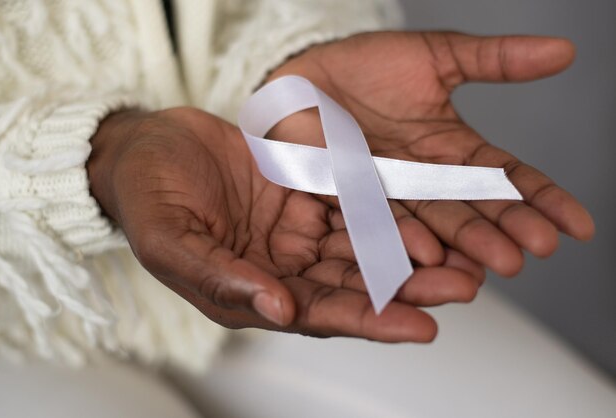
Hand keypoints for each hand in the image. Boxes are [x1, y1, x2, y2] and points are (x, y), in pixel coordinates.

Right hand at [87, 107, 484, 341]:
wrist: (148, 146)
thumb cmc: (147, 197)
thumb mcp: (170, 240)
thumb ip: (220, 277)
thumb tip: (277, 311)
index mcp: (252, 292)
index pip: (320, 315)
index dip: (369, 322)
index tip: (419, 327)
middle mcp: (284, 267)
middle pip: (357, 284)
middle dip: (410, 289)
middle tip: (462, 288)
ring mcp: (298, 229)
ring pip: (365, 245)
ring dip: (413, 250)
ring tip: (463, 254)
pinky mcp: (308, 191)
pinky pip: (354, 198)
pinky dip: (389, 205)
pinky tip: (427, 208)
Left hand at [266, 31, 593, 276]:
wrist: (306, 76)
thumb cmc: (367, 66)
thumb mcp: (437, 56)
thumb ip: (495, 60)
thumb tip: (564, 50)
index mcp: (453, 152)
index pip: (507, 179)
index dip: (542, 201)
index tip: (579, 226)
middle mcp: (424, 181)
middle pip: (472, 208)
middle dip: (504, 229)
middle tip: (536, 250)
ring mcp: (386, 192)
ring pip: (430, 223)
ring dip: (462, 245)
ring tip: (491, 265)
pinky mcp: (345, 195)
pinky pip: (375, 218)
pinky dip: (400, 238)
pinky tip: (425, 255)